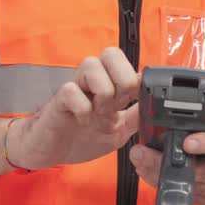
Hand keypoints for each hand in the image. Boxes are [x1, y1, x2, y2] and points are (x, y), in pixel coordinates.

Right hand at [6, 47, 139, 169]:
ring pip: (92, 64)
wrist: (49, 151)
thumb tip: (155, 107)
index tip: (142, 98)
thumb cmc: (81, 137)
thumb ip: (136, 118)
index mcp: (110, 86)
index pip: (128, 64)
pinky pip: (70, 90)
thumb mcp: (118, 131)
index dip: (139, 79)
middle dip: (122, 79)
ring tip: (99, 112)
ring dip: (102, 91)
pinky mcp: (58, 100)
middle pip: (111, 53)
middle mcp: (93, 82)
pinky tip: (83, 120)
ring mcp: (75, 88)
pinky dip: (82, 107)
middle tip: (118, 103)